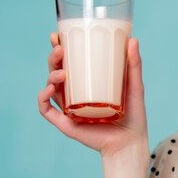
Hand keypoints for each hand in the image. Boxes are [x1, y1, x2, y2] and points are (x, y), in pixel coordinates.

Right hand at [37, 33, 148, 155]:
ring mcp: (69, 108)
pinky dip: (42, 97)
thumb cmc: (134, 115)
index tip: (58, 35)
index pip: (70, 62)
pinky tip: (49, 89)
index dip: (60, 48)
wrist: (131, 142)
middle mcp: (75, 94)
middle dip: (54, 57)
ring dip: (51, 75)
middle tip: (61, 49)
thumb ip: (133, 65)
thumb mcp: (135, 87)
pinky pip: (46, 109)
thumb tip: (133, 40)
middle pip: (56, 71)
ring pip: (50, 87)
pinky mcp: (65, 123)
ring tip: (62, 73)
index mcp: (88, 84)